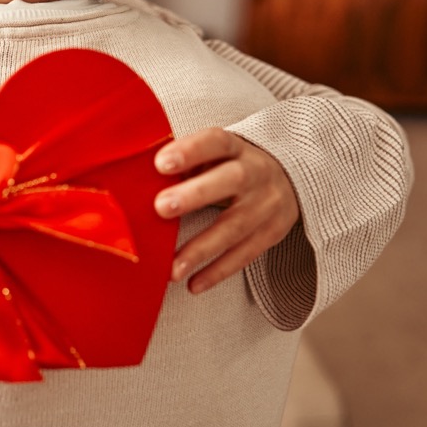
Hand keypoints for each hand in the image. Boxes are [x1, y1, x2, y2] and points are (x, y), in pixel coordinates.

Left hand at [152, 128, 299, 294]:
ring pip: (236, 226)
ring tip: (172, 268)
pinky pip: (245, 255)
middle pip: (231, 180)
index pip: (215, 142)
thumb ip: (184, 162)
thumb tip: (136, 176)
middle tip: (161, 207)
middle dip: (195, 195)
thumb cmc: (232, 165)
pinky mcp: (271, 233)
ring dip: (201, 249)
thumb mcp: (214, 154)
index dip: (190, 151)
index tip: (160, 163)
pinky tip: (194, 283)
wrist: (290, 178)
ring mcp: (266, 205)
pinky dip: (218, 271)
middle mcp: (255, 173)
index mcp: (236, 148)